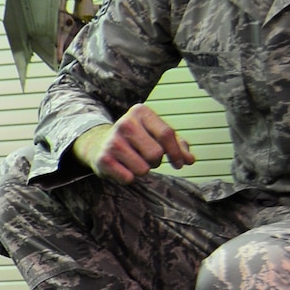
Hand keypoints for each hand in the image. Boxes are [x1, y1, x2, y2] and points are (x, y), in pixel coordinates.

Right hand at [71, 104, 195, 182]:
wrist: (99, 144)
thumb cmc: (135, 140)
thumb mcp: (155, 134)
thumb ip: (176, 145)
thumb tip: (190, 160)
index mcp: (140, 112)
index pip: (166, 134)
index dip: (176, 152)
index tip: (180, 164)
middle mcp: (125, 123)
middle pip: (156, 154)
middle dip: (155, 161)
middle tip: (146, 157)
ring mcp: (113, 141)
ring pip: (143, 169)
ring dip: (142, 170)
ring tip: (133, 161)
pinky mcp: (103, 159)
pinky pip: (128, 178)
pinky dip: (129, 177)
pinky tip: (122, 168)